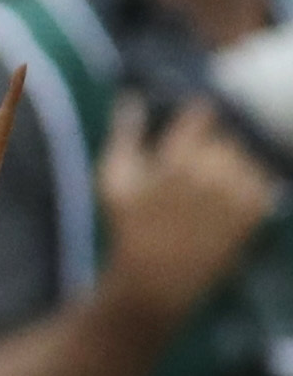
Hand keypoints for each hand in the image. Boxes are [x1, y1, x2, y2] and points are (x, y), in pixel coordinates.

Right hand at [101, 96, 276, 328]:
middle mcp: (214, 171)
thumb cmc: (128, 227)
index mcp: (178, 158)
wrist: (157, 278)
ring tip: (211, 185)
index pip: (202, 114)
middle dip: (212, 146)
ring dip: (231, 165)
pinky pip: (263, 182)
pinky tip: (228, 198)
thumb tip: (130, 98)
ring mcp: (238, 192)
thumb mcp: (113, 178)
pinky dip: (249, 184)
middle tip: (195, 165)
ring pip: (246, 158)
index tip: (192, 123)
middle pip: (226, 138)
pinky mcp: (254, 212)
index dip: (197, 116)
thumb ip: (124, 134)